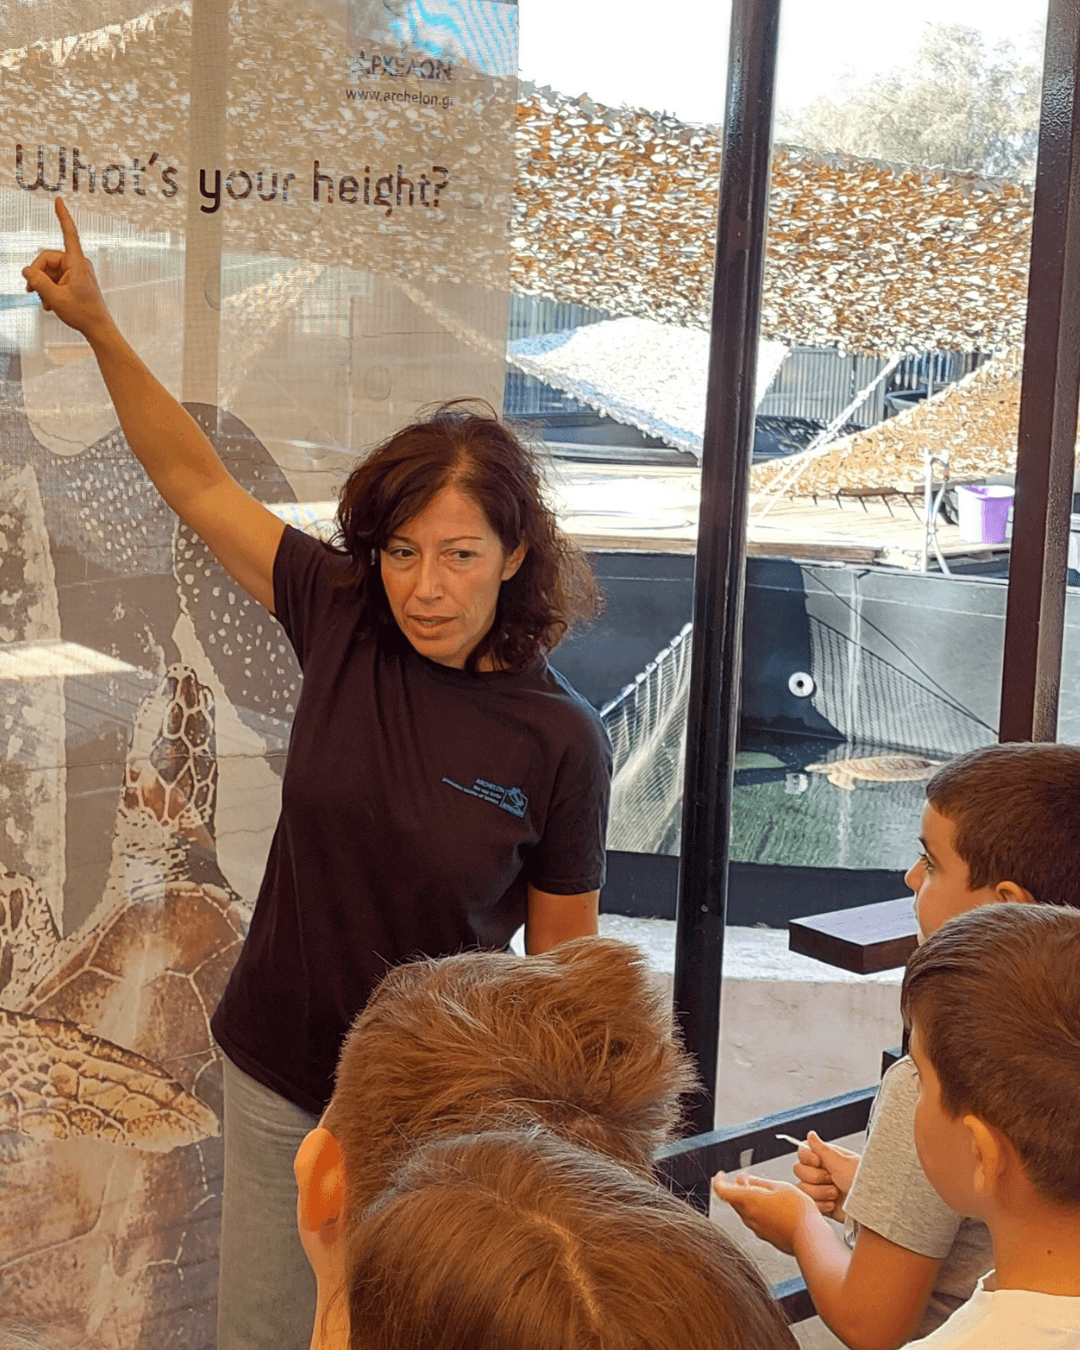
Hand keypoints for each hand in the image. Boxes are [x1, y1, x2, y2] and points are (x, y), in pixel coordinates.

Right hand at [22, 197, 112, 340]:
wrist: (98, 329)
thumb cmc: (83, 313)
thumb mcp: (55, 298)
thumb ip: (37, 282)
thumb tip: (26, 270)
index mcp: (77, 263)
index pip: (69, 234)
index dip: (63, 217)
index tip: (59, 201)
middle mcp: (78, 264)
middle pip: (47, 259)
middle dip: (38, 275)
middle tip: (32, 292)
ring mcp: (76, 272)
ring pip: (50, 271)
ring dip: (44, 286)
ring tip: (46, 303)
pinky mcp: (75, 281)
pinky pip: (56, 279)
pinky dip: (50, 290)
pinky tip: (50, 305)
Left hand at [712, 1171, 818, 1255]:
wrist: (810, 1238)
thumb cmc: (798, 1210)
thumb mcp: (779, 1186)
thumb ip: (759, 1182)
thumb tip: (745, 1179)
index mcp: (749, 1200)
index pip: (722, 1191)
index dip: (718, 1181)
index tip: (722, 1175)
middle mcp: (749, 1216)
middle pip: (733, 1200)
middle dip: (737, 1188)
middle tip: (749, 1179)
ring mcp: (757, 1229)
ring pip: (744, 1211)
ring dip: (748, 1200)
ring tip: (765, 1192)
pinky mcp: (766, 1237)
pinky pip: (755, 1221)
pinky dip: (758, 1212)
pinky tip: (773, 1208)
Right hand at [793, 1130, 860, 1220]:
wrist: (872, 1208)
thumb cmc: (864, 1182)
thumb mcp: (842, 1162)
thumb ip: (823, 1149)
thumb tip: (811, 1134)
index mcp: (827, 1157)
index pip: (802, 1151)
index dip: (808, 1158)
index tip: (819, 1162)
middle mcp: (822, 1171)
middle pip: (799, 1170)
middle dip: (816, 1177)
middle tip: (833, 1179)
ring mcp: (821, 1188)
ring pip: (802, 1188)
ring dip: (820, 1192)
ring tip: (836, 1193)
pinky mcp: (821, 1204)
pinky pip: (810, 1203)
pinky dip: (822, 1205)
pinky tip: (834, 1204)